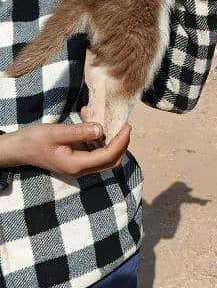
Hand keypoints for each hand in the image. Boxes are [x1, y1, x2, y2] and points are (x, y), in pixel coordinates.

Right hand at [0, 122, 130, 176]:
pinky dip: (98, 137)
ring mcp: (79, 165)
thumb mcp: (56, 133)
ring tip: (108, 119)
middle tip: (125, 125)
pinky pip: (94, 151)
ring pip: (104, 157)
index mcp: (77, 165)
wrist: (18, 149)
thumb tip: (101, 129)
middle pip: (111, 160)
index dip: (121, 142)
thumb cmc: (34, 140)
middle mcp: (81, 169)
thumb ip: (79, 131)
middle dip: (121, 144)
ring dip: (110, 139)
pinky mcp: (76, 159)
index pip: (107, 156)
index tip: (127, 126)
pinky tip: (89, 119)